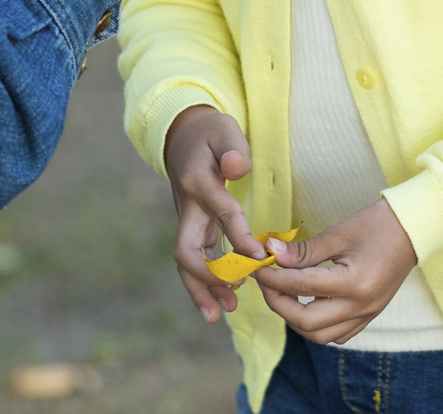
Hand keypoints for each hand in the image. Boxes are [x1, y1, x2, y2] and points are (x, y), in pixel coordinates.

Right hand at [164, 105, 261, 323]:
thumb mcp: (223, 129)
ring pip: (187, 262)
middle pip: (186, 251)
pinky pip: (195, 259)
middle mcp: (189, 207)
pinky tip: (222, 300)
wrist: (182, 134)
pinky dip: (205, 282)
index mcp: (199, 183)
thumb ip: (232, 148)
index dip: (239, 237)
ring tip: (221, 314)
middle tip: (230, 299)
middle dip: (206, 278)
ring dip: (201, 290)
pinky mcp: (193, 227)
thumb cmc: (210, 131)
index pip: (221, 213)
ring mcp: (188, 219)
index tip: (261, 259)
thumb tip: (240, 165)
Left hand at [254, 198, 418, 345]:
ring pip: (320, 335)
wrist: (412, 230)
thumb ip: (302, 251)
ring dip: (295, 319)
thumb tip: (270, 254)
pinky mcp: (369, 316)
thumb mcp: (337, 233)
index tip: (256, 266)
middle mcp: (361, 307)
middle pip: (306, 322)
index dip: (272, 278)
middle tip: (265, 282)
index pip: (300, 287)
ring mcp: (367, 316)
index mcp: (353, 284)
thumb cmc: (376, 225)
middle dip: (278, 303)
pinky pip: (336, 333)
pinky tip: (305, 303)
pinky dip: (315, 325)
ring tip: (281, 292)